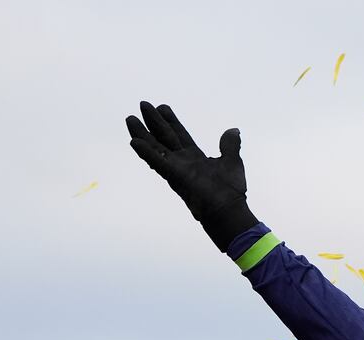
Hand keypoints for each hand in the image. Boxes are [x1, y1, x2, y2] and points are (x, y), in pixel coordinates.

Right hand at [125, 101, 257, 250]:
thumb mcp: (232, 162)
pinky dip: (147, 153)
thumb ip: (229, 146)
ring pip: (155, 147)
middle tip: (143, 105)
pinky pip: (158, 163)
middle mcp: (182, 162)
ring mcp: (177, 169)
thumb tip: (233, 131)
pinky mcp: (175, 177)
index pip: (180, 135)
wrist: (228, 211)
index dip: (171, 121)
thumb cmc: (231, 192)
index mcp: (195, 157)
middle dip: (154, 121)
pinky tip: (133, 142)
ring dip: (142, 134)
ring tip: (130, 119)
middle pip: (165, 137)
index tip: (162, 107)